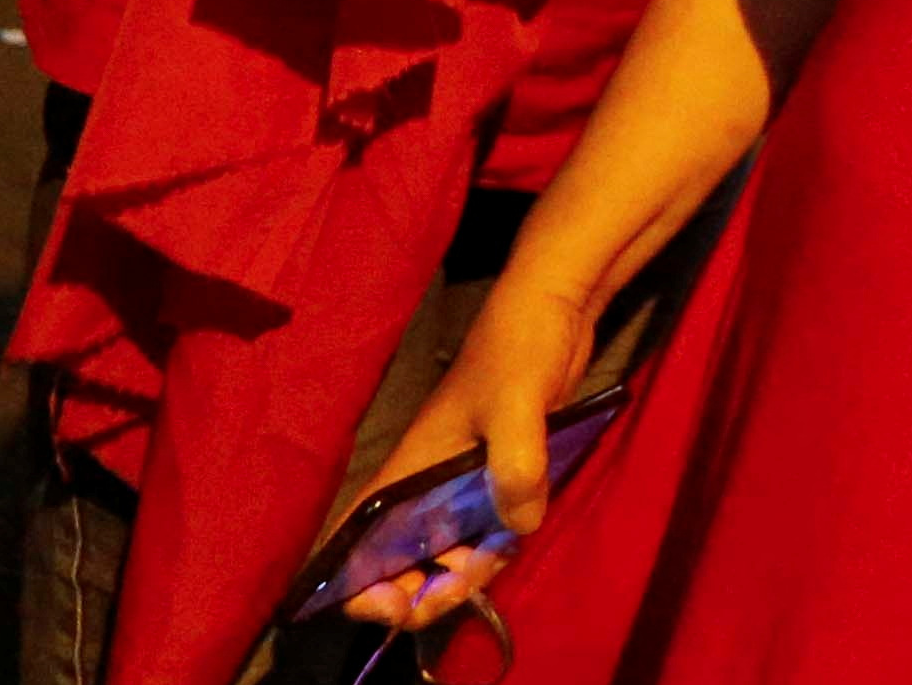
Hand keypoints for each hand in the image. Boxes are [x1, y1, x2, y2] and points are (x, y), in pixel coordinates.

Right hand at [336, 277, 599, 629]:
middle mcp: (427, 484)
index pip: (358, 540)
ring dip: (465, 574)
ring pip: (448, 552)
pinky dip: (495, 548)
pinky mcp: (497, 476)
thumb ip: (516, 465)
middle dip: (423, 592)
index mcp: (409, 470)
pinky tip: (516, 537)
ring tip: (492, 563)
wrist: (553, 308)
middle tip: (460, 588)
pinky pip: (486, 531)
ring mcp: (462, 482)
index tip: (397, 603)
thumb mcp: (516, 404)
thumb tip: (519, 527)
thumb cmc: (518, 347)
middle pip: (403, 562)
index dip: (361, 585)